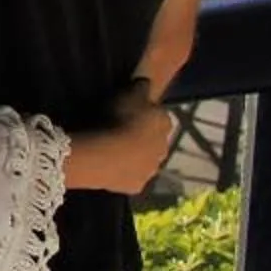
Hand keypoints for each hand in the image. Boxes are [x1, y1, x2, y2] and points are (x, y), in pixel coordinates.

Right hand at [64, 80, 175, 195]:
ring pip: (144, 161)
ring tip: (112, 150)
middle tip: (120, 131)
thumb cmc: (120, 119)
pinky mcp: (136, 186)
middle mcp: (164, 149)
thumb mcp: (130, 92)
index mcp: (165, 124)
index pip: (159, 116)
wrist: (106, 154)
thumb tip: (146, 84)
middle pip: (154, 141)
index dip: (145, 113)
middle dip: (142, 138)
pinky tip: (109, 167)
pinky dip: (122, 173)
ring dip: (134, 157)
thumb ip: (141, 87)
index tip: (129, 111)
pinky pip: (130, 177)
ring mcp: (151, 170)